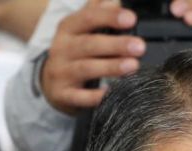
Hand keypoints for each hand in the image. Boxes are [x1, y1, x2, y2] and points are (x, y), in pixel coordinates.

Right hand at [41, 0, 146, 114]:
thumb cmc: (74, 53)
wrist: (52, 84)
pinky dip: (96, 96)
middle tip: (139, 47)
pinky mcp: (62, 94)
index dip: (110, 17)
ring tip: (133, 66)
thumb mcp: (81, 29)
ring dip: (110, 67)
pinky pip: (80, 97)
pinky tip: (111, 93)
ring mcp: (60, 72)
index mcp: (68, 28)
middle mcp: (62, 48)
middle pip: (89, 44)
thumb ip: (98, 12)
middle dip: (116, 44)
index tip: (131, 19)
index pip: (89, 17)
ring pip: (86, 68)